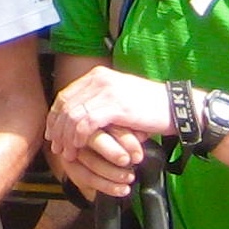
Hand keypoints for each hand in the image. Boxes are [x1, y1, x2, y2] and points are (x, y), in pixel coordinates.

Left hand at [47, 66, 167, 200]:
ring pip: (72, 115)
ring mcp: (107, 91)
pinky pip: (86, 123)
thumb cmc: (148, 108)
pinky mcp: (115, 106)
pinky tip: (79, 148)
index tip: (52, 134)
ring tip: (67, 152)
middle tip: (56, 147)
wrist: (175, 107)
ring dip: (66, 136)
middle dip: (57, 128)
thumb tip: (75, 121)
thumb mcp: (118, 99)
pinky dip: (78, 137)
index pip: (65, 95)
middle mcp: (99, 79)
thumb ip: (97, 104)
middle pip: (65, 105)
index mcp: (97, 75)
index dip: (55, 116)